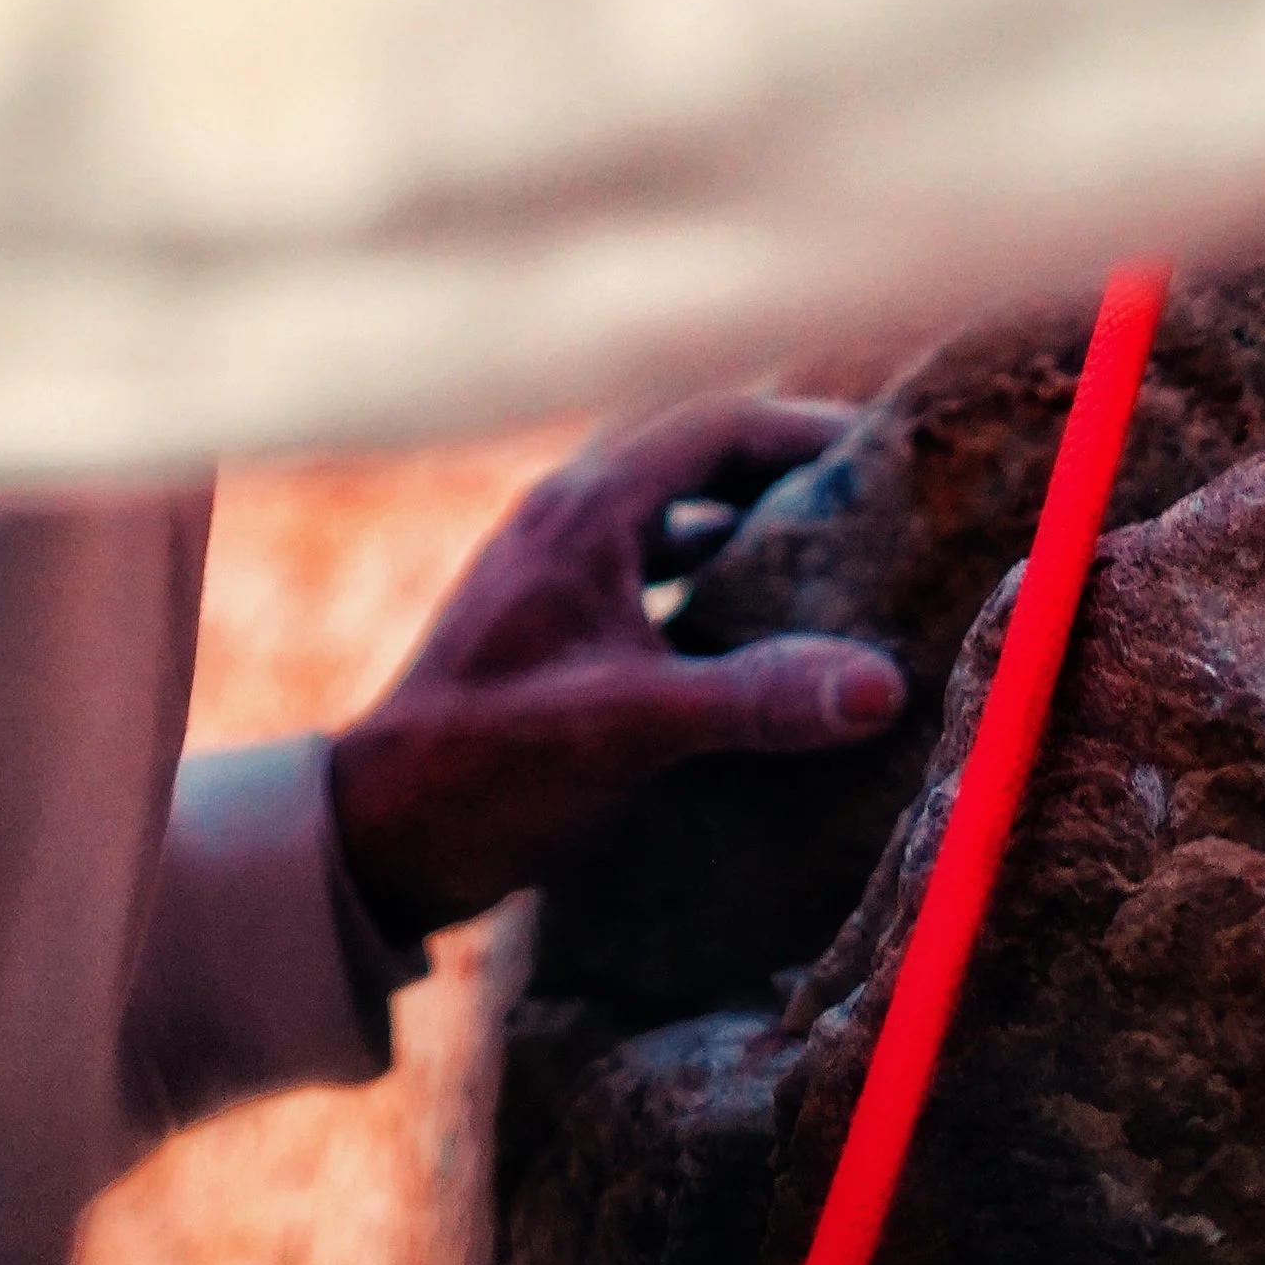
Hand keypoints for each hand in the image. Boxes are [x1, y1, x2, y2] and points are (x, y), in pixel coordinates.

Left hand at [327, 397, 906, 943]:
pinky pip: (649, 579)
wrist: (379, 836)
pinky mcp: (550, 627)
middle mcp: (568, 520)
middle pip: (696, 463)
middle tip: (876, 505)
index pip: (714, 428)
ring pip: (672, 522)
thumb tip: (884, 682)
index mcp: (585, 510)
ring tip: (836, 567)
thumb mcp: (634, 727)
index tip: (885, 452)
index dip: (804, 431)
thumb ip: (756, 698)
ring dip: (746, 533)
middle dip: (784, 477)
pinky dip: (708, 589)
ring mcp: (554, 573)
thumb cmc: (491, 766)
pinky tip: (755, 644)